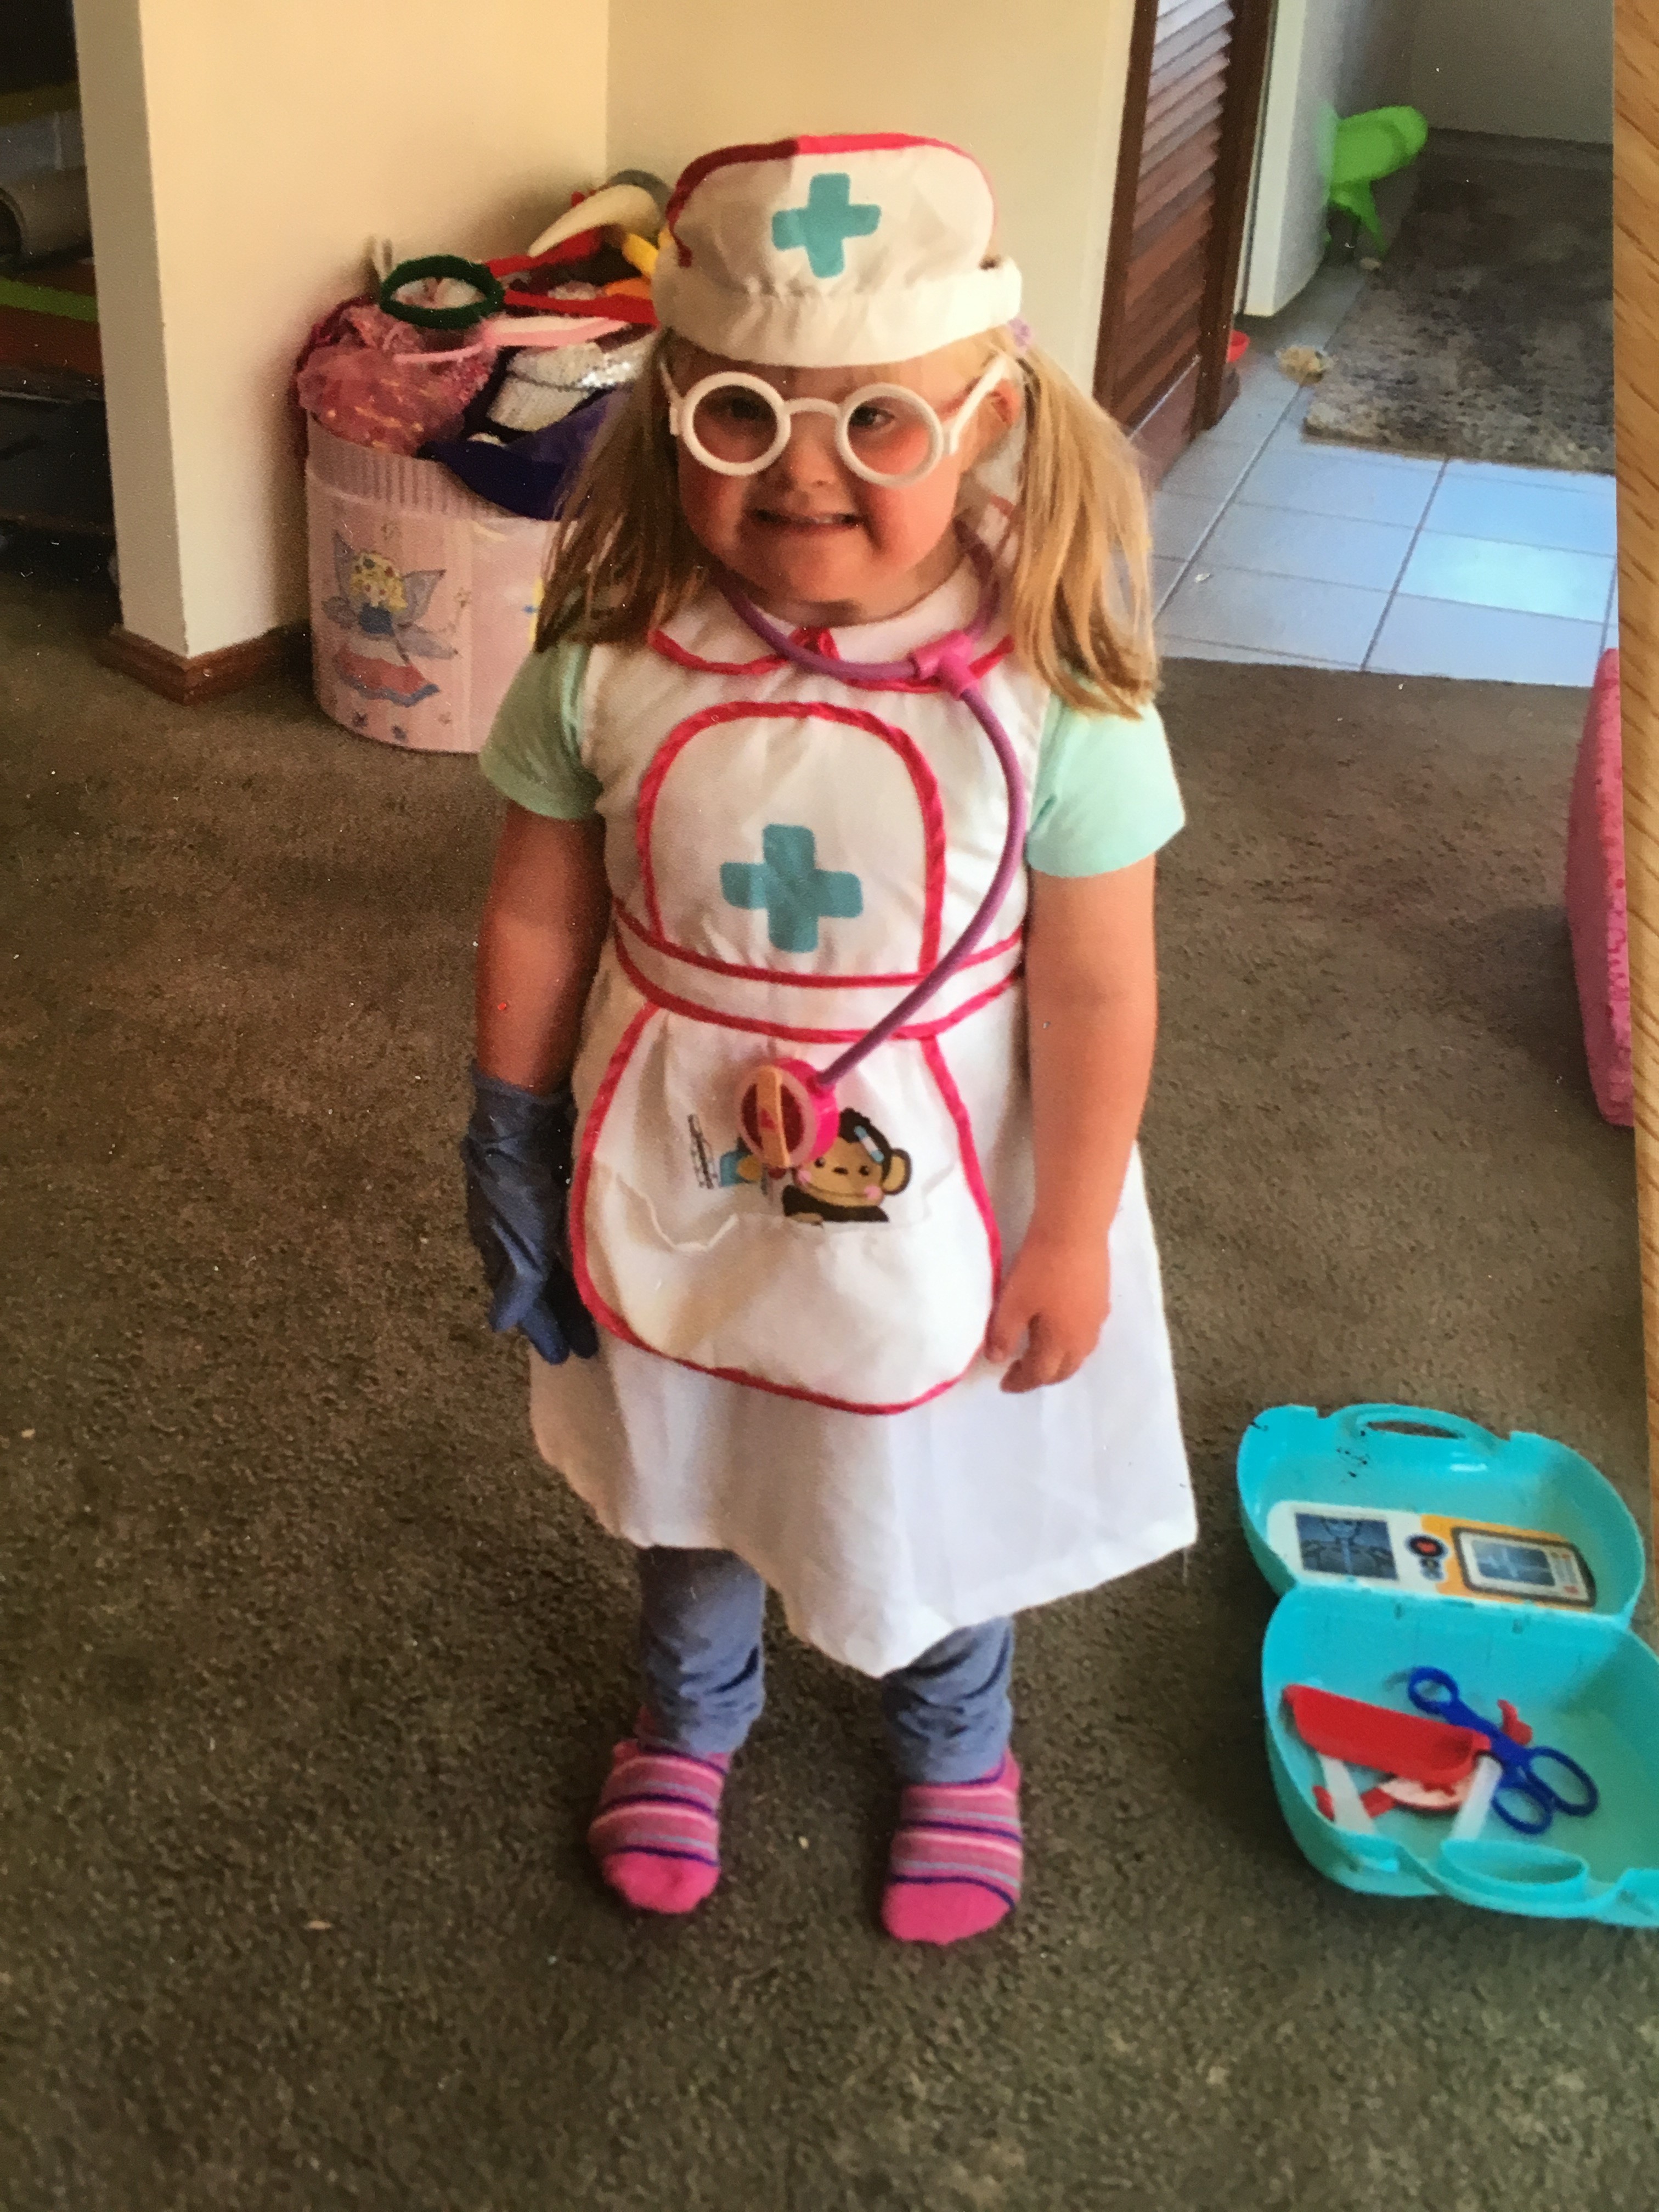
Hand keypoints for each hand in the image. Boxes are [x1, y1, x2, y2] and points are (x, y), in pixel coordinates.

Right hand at [460, 1064, 599, 1363]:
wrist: (521, 1110)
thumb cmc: (517, 1174)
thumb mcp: (519, 1232)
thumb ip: (519, 1276)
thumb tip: (502, 1324)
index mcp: (502, 1246)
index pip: (524, 1300)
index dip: (544, 1328)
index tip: (565, 1358)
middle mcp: (517, 1230)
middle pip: (543, 1283)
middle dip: (564, 1314)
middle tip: (591, 1346)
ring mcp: (537, 1205)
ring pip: (558, 1258)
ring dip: (576, 1284)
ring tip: (602, 1308)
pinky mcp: (557, 1182)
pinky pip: (571, 1227)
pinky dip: (582, 1249)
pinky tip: (602, 1255)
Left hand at [984, 1229, 1109, 1393]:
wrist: (1075, 1230)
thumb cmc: (1041, 1268)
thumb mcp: (1013, 1302)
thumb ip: (1003, 1334)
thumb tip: (998, 1360)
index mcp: (1061, 1343)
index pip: (1040, 1375)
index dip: (1020, 1383)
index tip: (1003, 1384)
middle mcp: (1084, 1339)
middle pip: (1064, 1371)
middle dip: (1042, 1377)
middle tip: (1020, 1373)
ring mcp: (1097, 1320)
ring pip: (1079, 1355)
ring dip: (1059, 1363)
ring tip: (1040, 1355)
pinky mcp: (1102, 1300)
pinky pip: (1086, 1336)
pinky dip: (1070, 1344)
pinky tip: (1061, 1329)